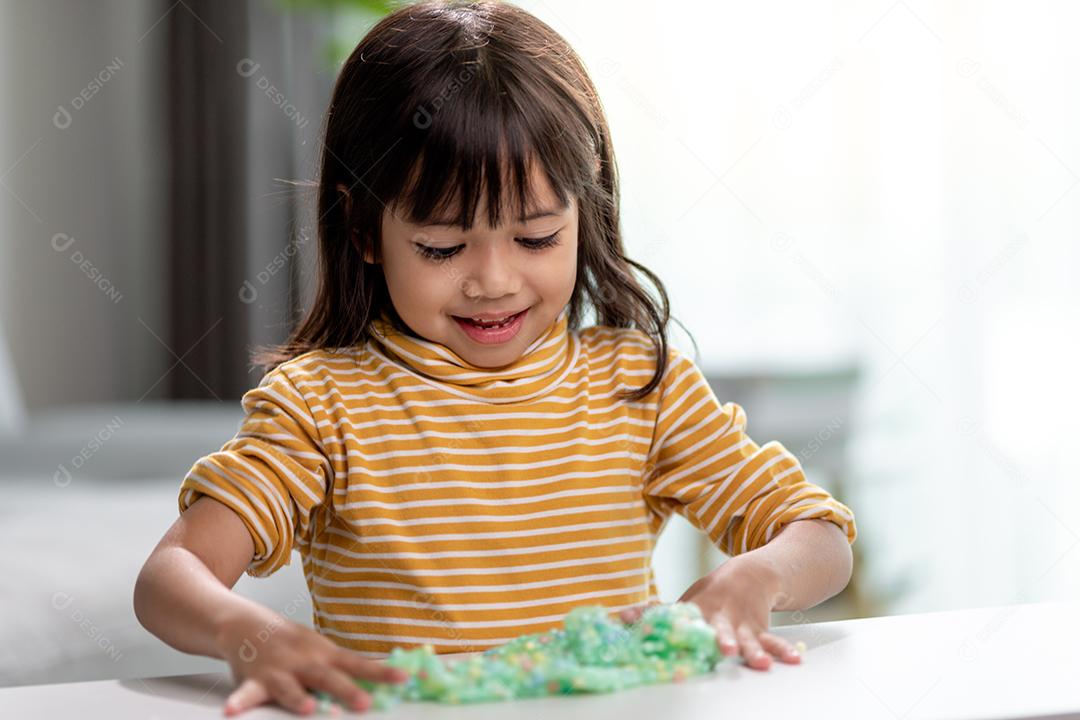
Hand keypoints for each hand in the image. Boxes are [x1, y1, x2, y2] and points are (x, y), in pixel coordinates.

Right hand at [215, 605, 408, 715]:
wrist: (245, 624)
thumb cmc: (291, 643)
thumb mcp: (321, 649)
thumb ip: (344, 668)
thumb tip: (382, 678)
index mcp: (324, 654)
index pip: (358, 663)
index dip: (382, 672)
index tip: (406, 678)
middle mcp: (304, 662)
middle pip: (328, 677)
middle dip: (346, 690)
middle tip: (364, 703)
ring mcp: (278, 670)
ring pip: (289, 686)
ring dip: (297, 697)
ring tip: (306, 708)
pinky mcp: (253, 679)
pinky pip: (245, 693)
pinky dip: (239, 702)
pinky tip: (232, 712)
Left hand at [619, 557, 800, 670]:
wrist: (748, 575)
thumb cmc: (709, 596)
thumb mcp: (681, 602)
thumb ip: (651, 614)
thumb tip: (618, 617)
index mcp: (696, 611)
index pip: (680, 620)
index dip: (669, 627)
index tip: (657, 633)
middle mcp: (719, 617)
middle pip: (718, 630)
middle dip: (721, 640)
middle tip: (723, 650)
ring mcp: (741, 624)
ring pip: (748, 638)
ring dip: (754, 649)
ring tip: (760, 663)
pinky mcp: (759, 629)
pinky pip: (773, 640)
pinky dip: (782, 650)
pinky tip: (793, 660)